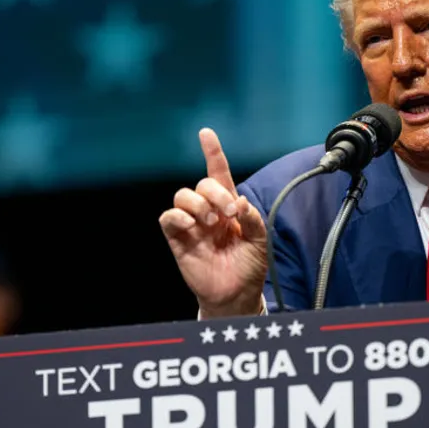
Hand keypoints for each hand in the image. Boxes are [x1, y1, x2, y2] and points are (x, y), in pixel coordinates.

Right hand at [159, 129, 267, 317]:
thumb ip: (253, 219)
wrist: (237, 294)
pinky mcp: (178, 239)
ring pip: (183, 196)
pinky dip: (178, 216)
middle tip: (229, 213)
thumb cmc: (248, 266)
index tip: (206, 133)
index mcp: (228, 206)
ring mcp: (191, 224)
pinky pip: (168, 218)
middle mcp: (208, 211)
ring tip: (212, 222)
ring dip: (199, 203)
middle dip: (217, 193)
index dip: (212, 152)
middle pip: (203, 183)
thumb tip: (240, 203)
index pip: (218, 173)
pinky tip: (193, 225)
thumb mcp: (260, 240)